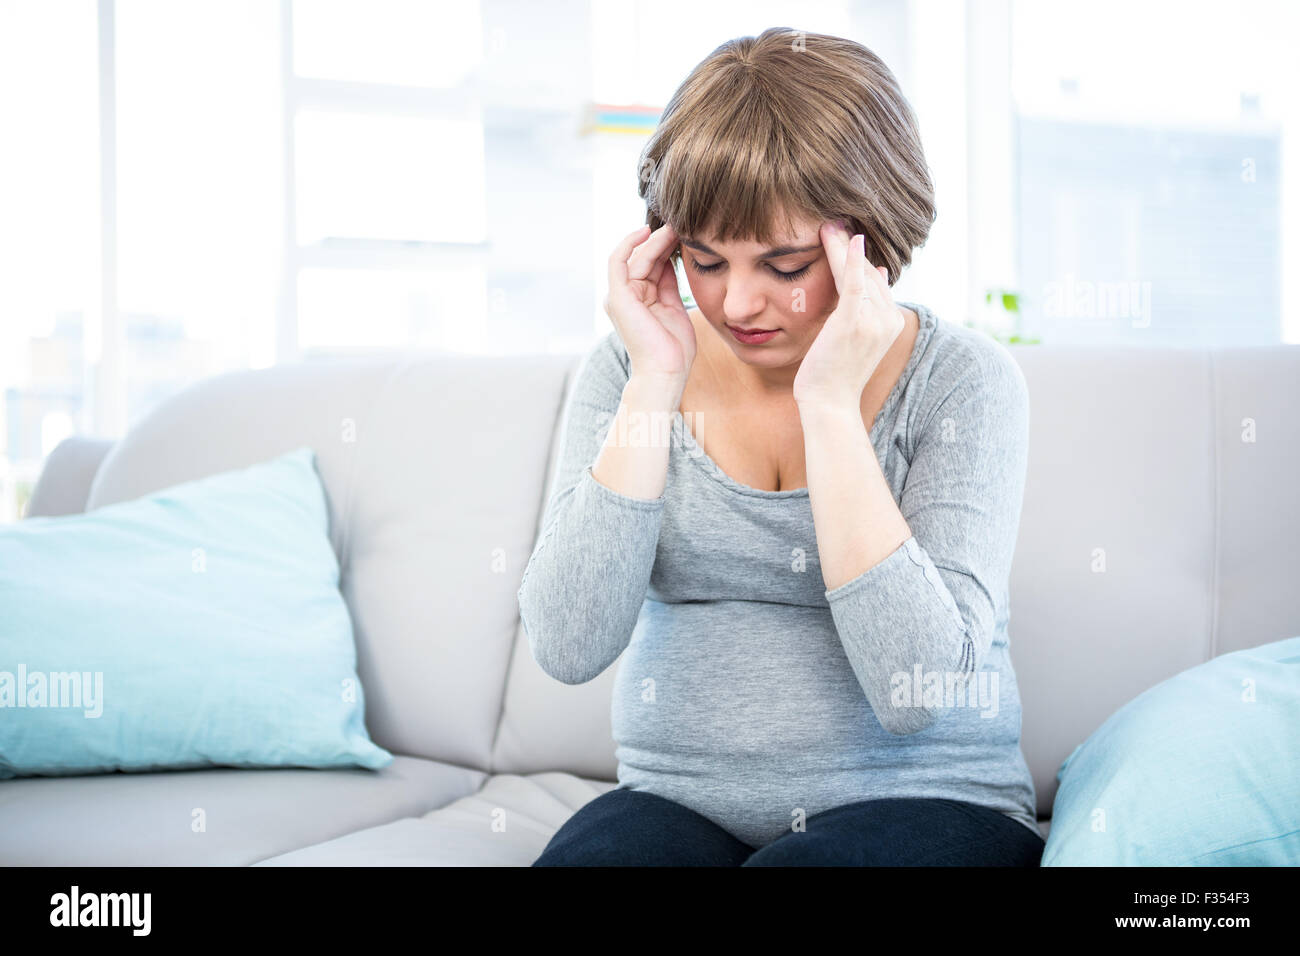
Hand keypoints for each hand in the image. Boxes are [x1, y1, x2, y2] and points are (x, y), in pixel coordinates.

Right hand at [603, 222, 696, 388]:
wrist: (665, 372)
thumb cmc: (674, 349)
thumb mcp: (675, 307)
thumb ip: (670, 284)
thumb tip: (674, 258)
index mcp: (638, 299)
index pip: (652, 264)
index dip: (668, 247)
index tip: (687, 233)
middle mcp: (625, 296)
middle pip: (644, 257)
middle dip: (662, 240)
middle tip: (683, 223)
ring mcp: (619, 295)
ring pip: (635, 256)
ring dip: (654, 240)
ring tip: (674, 227)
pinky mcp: (618, 296)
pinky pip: (619, 260)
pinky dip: (631, 243)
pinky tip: (648, 232)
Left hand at [792, 221, 905, 410]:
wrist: (829, 404)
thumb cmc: (835, 374)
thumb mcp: (857, 338)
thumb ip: (869, 306)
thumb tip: (879, 273)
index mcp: (892, 322)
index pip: (876, 281)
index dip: (860, 258)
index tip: (847, 234)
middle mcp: (888, 319)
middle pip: (869, 274)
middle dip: (850, 247)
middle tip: (834, 220)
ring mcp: (872, 321)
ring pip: (859, 274)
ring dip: (842, 246)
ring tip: (829, 224)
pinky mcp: (852, 322)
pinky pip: (852, 284)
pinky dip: (848, 259)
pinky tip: (847, 239)